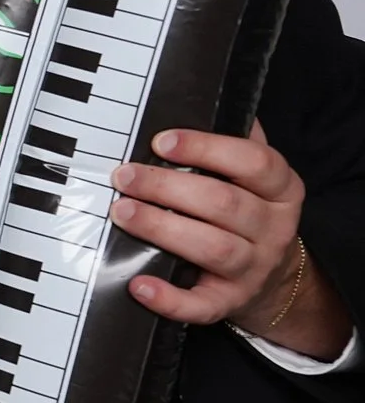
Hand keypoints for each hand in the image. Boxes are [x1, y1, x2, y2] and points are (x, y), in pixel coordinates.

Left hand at [117, 123, 350, 358]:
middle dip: (167, 187)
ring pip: (212, 248)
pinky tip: (138, 284)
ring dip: (161, 228)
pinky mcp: (229, 302)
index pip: (253, 162)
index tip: (160, 141)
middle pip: (224, 204)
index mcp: (280, 189)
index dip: (206, 149)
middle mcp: (272, 228)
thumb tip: (197, 96)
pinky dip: (169, 298)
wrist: (272, 279)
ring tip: (121, 211)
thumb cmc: (245, 212)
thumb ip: (232, 140)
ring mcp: (253, 268)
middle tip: (122, 176)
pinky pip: (201, 306)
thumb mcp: (252, 177)